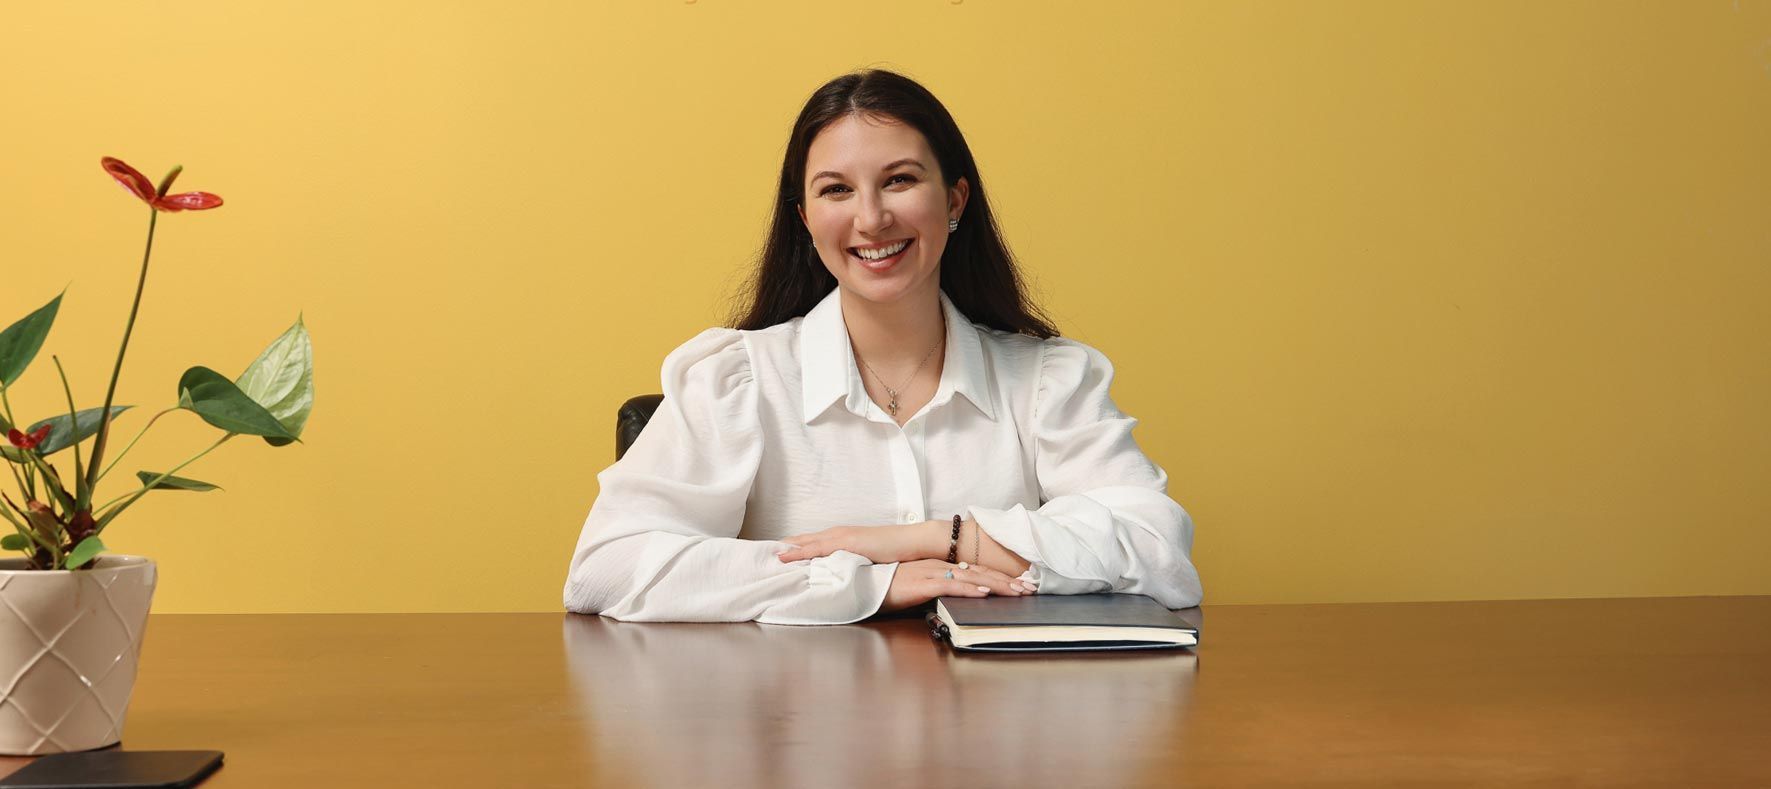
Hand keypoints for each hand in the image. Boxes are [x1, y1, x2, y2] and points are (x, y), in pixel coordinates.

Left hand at [775, 522, 935, 564]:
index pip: (811, 542)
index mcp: (842, 538)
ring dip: (785, 549)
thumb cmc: (895, 551)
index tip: (773, 555)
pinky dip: (799, 552)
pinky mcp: (846, 542)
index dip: (792, 548)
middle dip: (782, 547)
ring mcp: (841, 536)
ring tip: (765, 557)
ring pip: (805, 542)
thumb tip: (843, 575)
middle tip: (759, 556)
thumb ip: (853, 564)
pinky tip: (785, 558)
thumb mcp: (869, 559)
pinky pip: (816, 548)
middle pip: (802, 540)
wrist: (913, 542)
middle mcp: (837, 534)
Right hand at [879, 559, 1037, 614]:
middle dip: (1007, 581)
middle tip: (1030, 587)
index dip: (1000, 577)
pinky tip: (985, 593)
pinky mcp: (923, 584)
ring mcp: (931, 573)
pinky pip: (951, 586)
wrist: (864, 584)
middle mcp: (939, 565)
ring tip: (1018, 591)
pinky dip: (970, 589)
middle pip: (980, 572)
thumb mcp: (919, 586)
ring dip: (997, 585)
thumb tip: (962, 595)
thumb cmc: (889, 587)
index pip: (976, 570)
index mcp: (939, 565)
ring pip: (971, 578)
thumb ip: (939, 588)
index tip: (1020, 583)